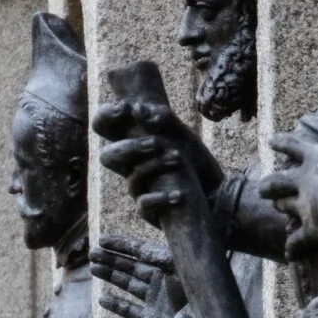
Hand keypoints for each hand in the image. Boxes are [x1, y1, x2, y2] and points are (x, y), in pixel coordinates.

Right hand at [92, 233, 188, 317]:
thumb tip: (148, 243)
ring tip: (93, 268)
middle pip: (132, 266)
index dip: (122, 245)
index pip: (142, 251)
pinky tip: (102, 299)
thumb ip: (167, 258)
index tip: (103, 239)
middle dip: (112, 259)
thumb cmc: (207, 294)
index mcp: (171, 265)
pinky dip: (118, 306)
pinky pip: (132, 312)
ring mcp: (158, 301)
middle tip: (92, 253)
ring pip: (129, 285)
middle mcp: (163, 281)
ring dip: (111, 276)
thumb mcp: (186, 269)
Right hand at [93, 98, 221, 227]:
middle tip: (155, 143)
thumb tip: (137, 108)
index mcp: (131, 142)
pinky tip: (181, 194)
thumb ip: (161, 117)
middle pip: (106, 157)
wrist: (214, 189)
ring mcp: (139, 188)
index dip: (106, 115)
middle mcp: (130, 166)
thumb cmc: (193, 157)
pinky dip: (161, 198)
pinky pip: (144, 205)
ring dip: (156, 165)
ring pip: (132, 177)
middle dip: (129, 148)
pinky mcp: (150, 209)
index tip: (126, 108)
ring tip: (179, 158)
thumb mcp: (181, 133)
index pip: (102, 126)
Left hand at [260, 104, 317, 257]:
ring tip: (279, 209)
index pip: (292, 146)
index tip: (271, 142)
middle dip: (269, 185)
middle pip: (278, 181)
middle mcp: (303, 181)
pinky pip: (298, 240)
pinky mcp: (311, 228)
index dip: (281, 143)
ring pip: (284, 206)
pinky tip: (290, 253)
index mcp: (314, 158)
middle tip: (263, 188)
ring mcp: (304, 206)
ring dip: (282, 207)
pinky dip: (294, 247)